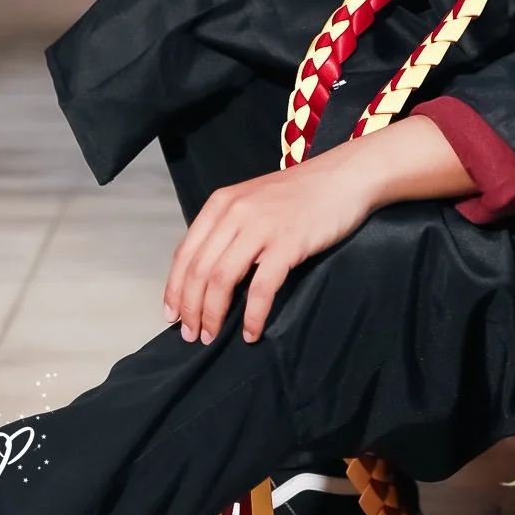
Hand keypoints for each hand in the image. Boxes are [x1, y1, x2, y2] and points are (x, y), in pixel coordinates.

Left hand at [161, 163, 377, 346]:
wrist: (342, 178)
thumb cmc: (299, 195)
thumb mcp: (252, 202)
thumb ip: (228, 229)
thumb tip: (206, 273)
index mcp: (221, 203)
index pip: (185, 253)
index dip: (174, 289)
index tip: (172, 315)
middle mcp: (234, 213)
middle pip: (199, 270)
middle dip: (190, 308)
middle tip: (191, 334)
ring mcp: (260, 227)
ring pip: (221, 279)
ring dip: (213, 314)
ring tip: (211, 337)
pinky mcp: (287, 243)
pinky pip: (261, 287)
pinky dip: (252, 315)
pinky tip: (251, 332)